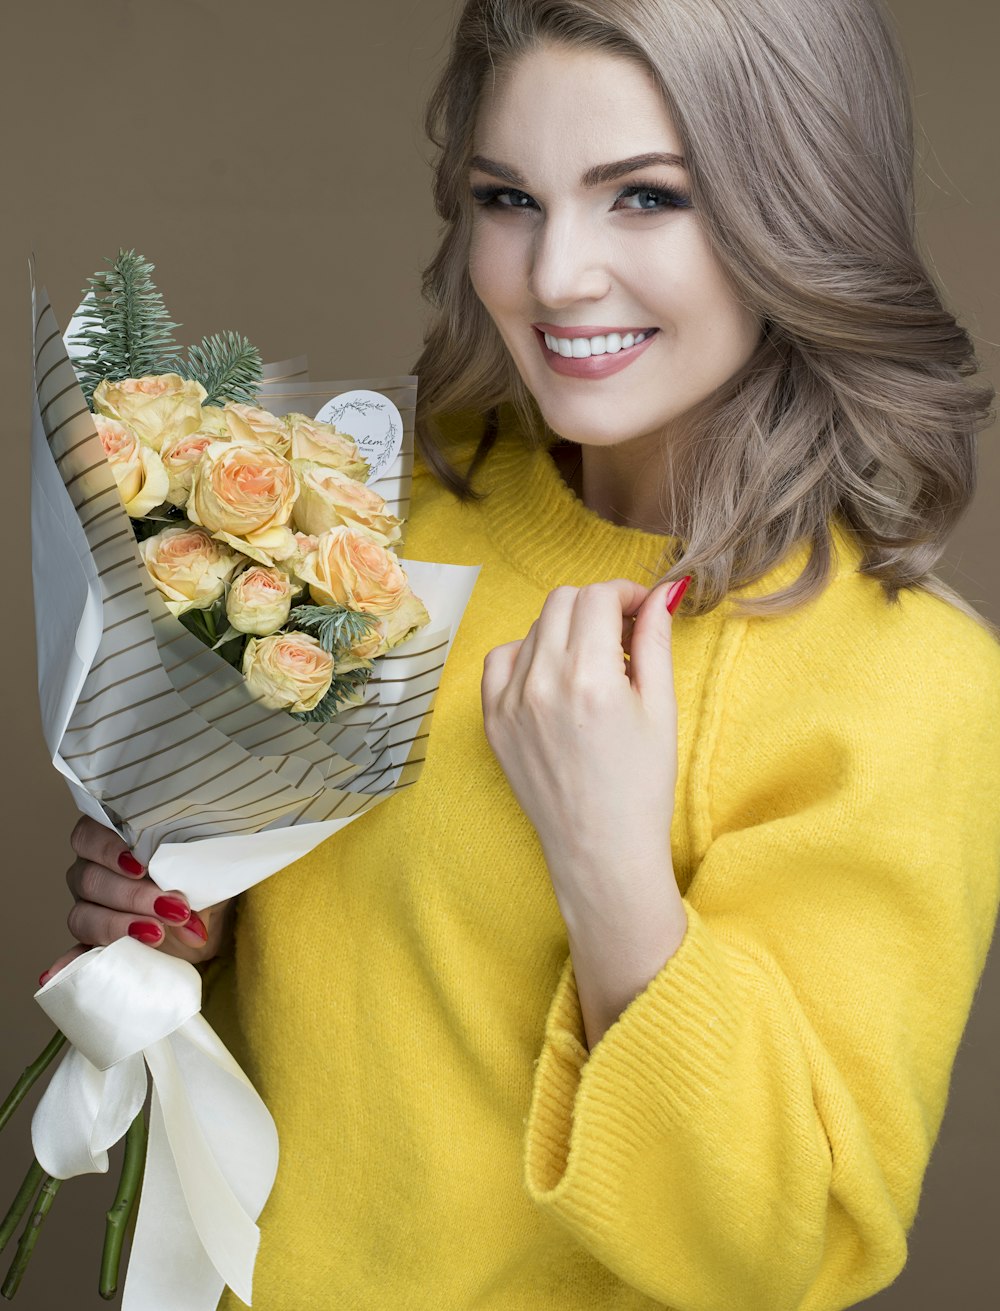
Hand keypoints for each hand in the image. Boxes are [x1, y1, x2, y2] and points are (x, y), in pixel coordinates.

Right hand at [40, 816, 233, 984]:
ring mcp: (90, 908)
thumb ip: (194, 874)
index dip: (109, 848)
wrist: (211, 922)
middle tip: (173, 908)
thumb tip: (188, 899)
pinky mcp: (93, 944)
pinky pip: (75, 954)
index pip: (90, 834)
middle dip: (133, 896)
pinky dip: (69, 963)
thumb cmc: (204, 882)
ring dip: (120, 927)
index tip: (142, 865)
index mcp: (115, 841)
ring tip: (159, 935)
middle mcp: (94, 870)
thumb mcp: (207, 871)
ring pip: (83, 915)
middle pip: (90, 879)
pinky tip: (57, 975)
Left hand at [481, 578, 683, 909]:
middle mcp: (543, 681)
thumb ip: (656, 641)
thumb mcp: (660, 708)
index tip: (642, 610)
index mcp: (590, 675)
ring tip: (592, 665)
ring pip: (533, 627)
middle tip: (622, 636)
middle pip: (563, 602)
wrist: (601, 850)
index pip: (598, 597)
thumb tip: (663, 592)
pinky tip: (553, 678)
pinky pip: (501, 660)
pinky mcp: (493, 721)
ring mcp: (510, 701)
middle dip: (597, 606)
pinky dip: (527, 655)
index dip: (627, 594)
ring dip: (565, 630)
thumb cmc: (640, 786)